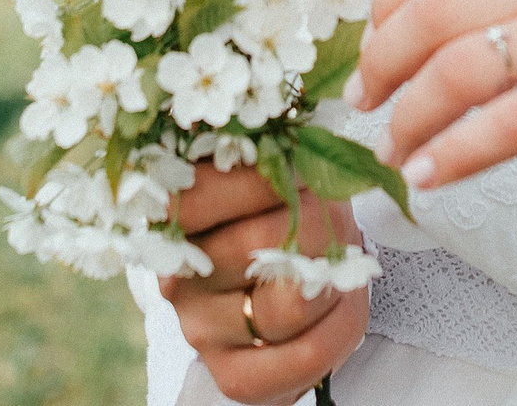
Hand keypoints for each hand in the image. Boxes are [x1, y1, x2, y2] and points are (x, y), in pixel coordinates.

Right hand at [159, 163, 368, 405]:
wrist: (288, 300)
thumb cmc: (282, 220)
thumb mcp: (271, 180)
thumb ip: (270, 157)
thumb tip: (297, 138)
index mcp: (173, 222)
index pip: (199, 195)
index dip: (262, 176)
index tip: (302, 165)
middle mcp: (177, 279)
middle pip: (256, 245)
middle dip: (316, 223)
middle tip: (336, 214)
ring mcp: (202, 331)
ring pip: (287, 304)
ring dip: (335, 275)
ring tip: (343, 260)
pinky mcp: (235, 377)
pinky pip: (307, 352)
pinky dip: (343, 323)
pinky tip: (342, 301)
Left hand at [351, 0, 516, 189]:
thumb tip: (403, 21)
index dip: (385, 1)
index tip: (370, 42)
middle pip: (435, 10)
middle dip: (384, 63)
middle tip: (368, 102)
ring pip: (460, 68)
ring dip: (411, 117)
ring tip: (395, 147)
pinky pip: (504, 125)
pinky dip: (452, 154)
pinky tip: (431, 175)